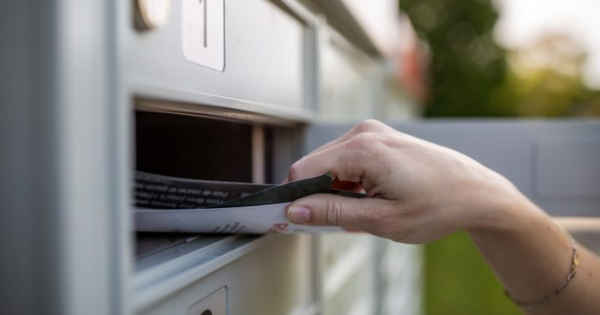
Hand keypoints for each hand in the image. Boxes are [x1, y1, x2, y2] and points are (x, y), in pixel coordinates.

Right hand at [286, 120, 530, 242]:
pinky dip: (347, 181)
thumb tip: (295, 210)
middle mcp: (363, 133)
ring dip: (334, 189)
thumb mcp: (382, 220)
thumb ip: (333, 213)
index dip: (296, 198)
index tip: (298, 220)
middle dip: (317, 195)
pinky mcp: (378, 137)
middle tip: (341, 222)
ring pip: (328, 163)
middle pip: (313, 165)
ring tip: (364, 209)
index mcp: (363, 150)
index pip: (304, 171)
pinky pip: (345, 159)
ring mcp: (371, 132)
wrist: (475, 191)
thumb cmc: (438, 206)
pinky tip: (368, 196)